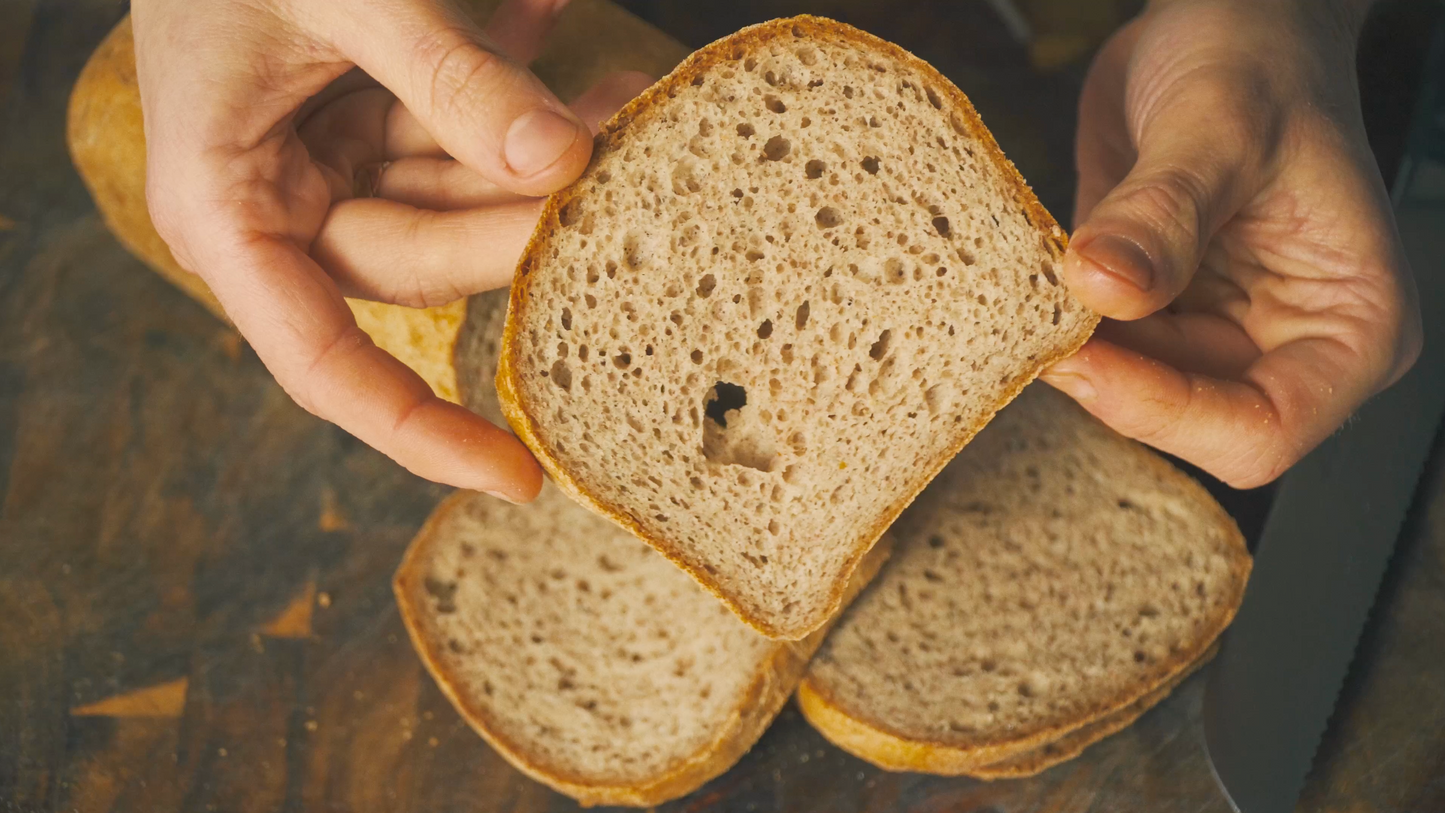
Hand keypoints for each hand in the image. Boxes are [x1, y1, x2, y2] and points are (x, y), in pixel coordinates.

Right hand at [131, 0, 647, 501]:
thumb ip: (445, 76)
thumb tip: (561, 159)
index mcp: (225, 214)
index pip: (326, 366)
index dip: (422, 431)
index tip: (521, 479)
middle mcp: (277, 211)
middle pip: (424, 262)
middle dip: (520, 227)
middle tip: (615, 181)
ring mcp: (329, 168)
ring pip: (460, 203)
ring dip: (544, 160)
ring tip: (629, 108)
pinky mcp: (371, 127)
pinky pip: (463, 141)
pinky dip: (524, 109)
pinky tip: (586, 68)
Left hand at [1041, 0, 1420, 488]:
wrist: (1226, 20)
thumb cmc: (1261, 57)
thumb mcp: (1217, 125)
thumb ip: (1162, 213)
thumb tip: (1104, 285)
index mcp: (1349, 323)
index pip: (1263, 432)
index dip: (1168, 415)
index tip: (1086, 362)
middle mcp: (1285, 343)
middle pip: (1184, 423)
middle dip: (1109, 380)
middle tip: (1038, 322)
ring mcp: (1216, 331)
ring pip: (1127, 391)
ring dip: (1072, 350)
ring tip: (1033, 287)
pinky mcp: (1158, 313)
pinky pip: (1097, 349)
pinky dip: (1057, 323)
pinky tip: (1035, 277)